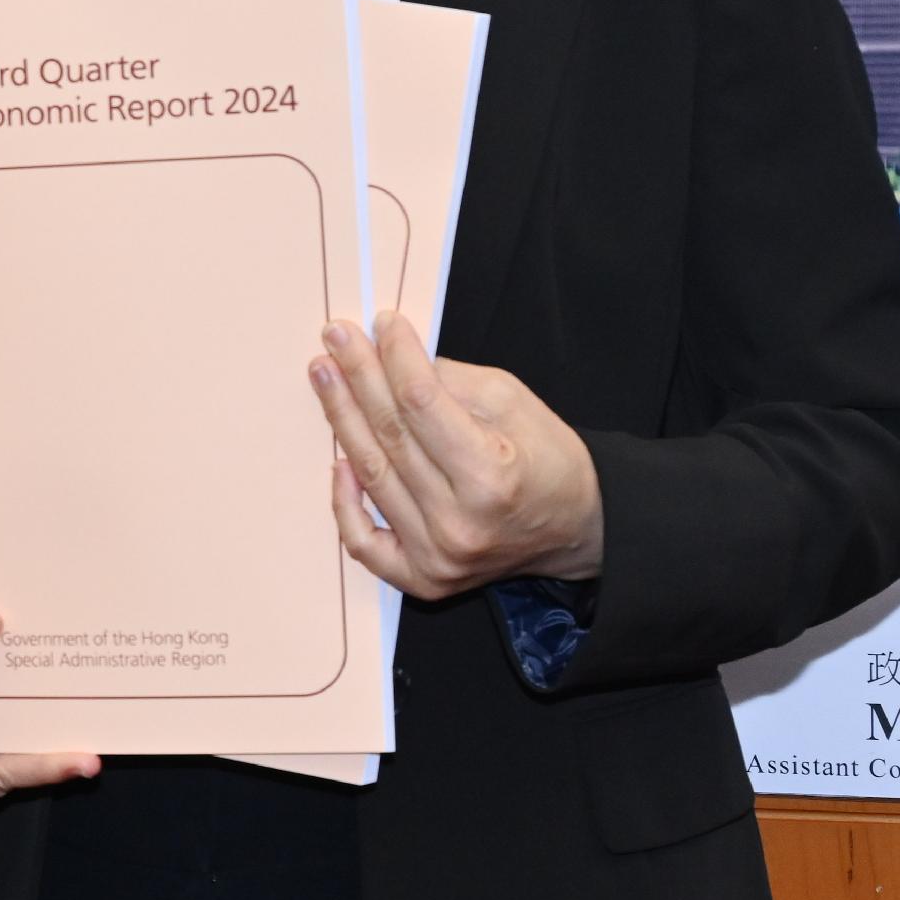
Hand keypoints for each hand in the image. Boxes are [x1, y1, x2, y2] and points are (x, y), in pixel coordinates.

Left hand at [314, 312, 605, 595]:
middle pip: (391, 435)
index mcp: (492, 476)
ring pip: (372, 475)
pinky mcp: (422, 577)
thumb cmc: (547, 460)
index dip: (396, 357)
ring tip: (325, 375)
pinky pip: (363, 542)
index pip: (421, 403)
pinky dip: (344, 501)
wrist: (575, 528)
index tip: (381, 322)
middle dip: (358, 378)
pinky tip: (338, 459)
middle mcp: (460, 522)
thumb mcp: (514, 403)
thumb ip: (449, 380)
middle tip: (334, 338)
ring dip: (342, 419)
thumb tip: (390, 353)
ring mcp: (437, 556)